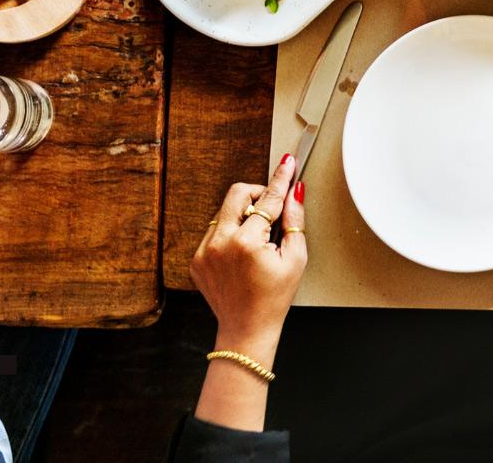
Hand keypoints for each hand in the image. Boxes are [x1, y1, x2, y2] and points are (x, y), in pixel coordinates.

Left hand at [191, 154, 306, 362]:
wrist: (246, 329)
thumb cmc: (274, 299)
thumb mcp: (296, 259)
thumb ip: (294, 221)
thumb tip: (295, 193)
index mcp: (247, 243)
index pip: (268, 199)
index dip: (281, 179)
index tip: (288, 164)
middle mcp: (221, 242)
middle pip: (237, 192)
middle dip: (257, 193)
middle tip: (271, 208)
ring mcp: (204, 250)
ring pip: (225, 211)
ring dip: (244, 216)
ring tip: (257, 241)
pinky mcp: (196, 258)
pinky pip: (215, 230)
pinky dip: (231, 233)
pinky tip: (242, 254)